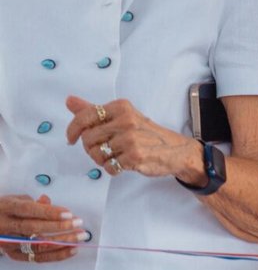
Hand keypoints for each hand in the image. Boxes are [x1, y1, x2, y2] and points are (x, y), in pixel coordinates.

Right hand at [0, 194, 85, 263]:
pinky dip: (56, 255)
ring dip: (61, 243)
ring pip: (36, 246)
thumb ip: (35, 203)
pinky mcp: (13, 255)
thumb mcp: (16, 200)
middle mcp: (5, 227)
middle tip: (79, 224)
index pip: (29, 210)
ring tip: (79, 238)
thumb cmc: (6, 210)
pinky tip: (71, 250)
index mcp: (7, 209)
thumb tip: (48, 202)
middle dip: (59, 227)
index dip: (49, 213)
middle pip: (33, 229)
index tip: (69, 214)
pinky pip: (36, 258)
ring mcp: (8, 243)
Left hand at [63, 96, 198, 179]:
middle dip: (91, 148)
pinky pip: (109, 167)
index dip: (73, 130)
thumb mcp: (121, 116)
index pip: (84, 117)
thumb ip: (93, 110)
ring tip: (116, 156)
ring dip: (102, 160)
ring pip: (96, 154)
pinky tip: (124, 163)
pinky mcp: (135, 156)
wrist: (175, 150)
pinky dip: (113, 169)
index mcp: (121, 107)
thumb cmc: (145, 133)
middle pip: (88, 139)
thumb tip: (69, 101)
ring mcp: (131, 138)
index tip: (72, 139)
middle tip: (105, 149)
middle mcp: (126, 120)